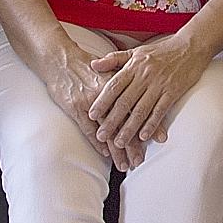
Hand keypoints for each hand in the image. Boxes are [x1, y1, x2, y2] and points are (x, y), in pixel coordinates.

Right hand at [41, 38, 142, 170]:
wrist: (61, 58)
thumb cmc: (87, 64)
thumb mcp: (110, 69)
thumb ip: (126, 85)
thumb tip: (143, 94)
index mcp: (119, 84)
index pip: (139, 107)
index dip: (150, 123)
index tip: (160, 138)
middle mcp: (108, 94)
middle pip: (125, 122)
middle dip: (134, 144)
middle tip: (141, 160)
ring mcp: (91, 102)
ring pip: (108, 130)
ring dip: (117, 150)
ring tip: (125, 164)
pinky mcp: (75, 107)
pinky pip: (88, 129)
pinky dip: (97, 143)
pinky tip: (105, 154)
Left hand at [87, 32, 211, 156]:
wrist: (191, 46)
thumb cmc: (161, 50)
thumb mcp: (136, 52)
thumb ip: (114, 59)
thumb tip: (93, 65)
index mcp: (134, 66)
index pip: (114, 86)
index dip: (102, 101)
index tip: (91, 115)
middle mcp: (145, 76)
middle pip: (125, 101)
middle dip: (111, 121)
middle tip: (101, 136)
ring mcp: (160, 85)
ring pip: (141, 110)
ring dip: (129, 129)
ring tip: (118, 143)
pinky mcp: (173, 92)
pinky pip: (160, 111)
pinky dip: (151, 124)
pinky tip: (143, 137)